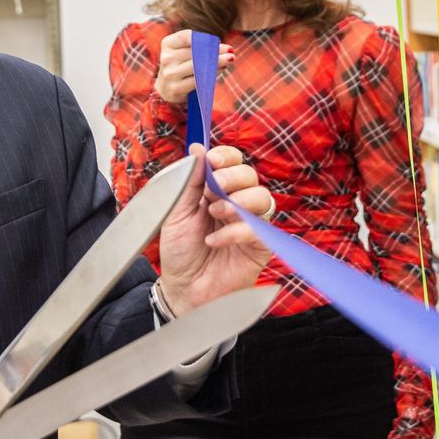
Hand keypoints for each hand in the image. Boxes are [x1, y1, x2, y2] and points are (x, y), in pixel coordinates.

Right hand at [153, 29, 233, 105]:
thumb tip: (226, 49)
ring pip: (198, 66)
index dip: (203, 38)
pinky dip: (212, 74)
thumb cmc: (181, 66)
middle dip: (215, 51)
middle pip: (195, 51)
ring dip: (217, 62)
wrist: (166, 89)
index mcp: (168, 44)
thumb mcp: (184, 52)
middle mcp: (167, 58)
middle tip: (230, 51)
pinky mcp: (176, 88)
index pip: (186, 36)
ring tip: (230, 59)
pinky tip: (221, 70)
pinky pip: (198, 80)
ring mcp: (170, 74)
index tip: (217, 41)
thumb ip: (200, 47)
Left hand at [155, 144, 274, 314]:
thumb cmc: (179, 253)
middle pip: (250, 175)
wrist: (182, 289)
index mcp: (216, 191)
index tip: (212, 160)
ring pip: (263, 197)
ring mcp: (250, 224)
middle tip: (213, 190)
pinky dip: (235, 232)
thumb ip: (189, 182)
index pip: (232, 163)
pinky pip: (259, 230)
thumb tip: (197, 149)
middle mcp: (236, 204)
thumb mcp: (176, 212)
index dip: (226, 157)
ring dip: (238, 201)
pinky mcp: (259, 247)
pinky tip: (214, 241)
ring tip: (215, 214)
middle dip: (232, 177)